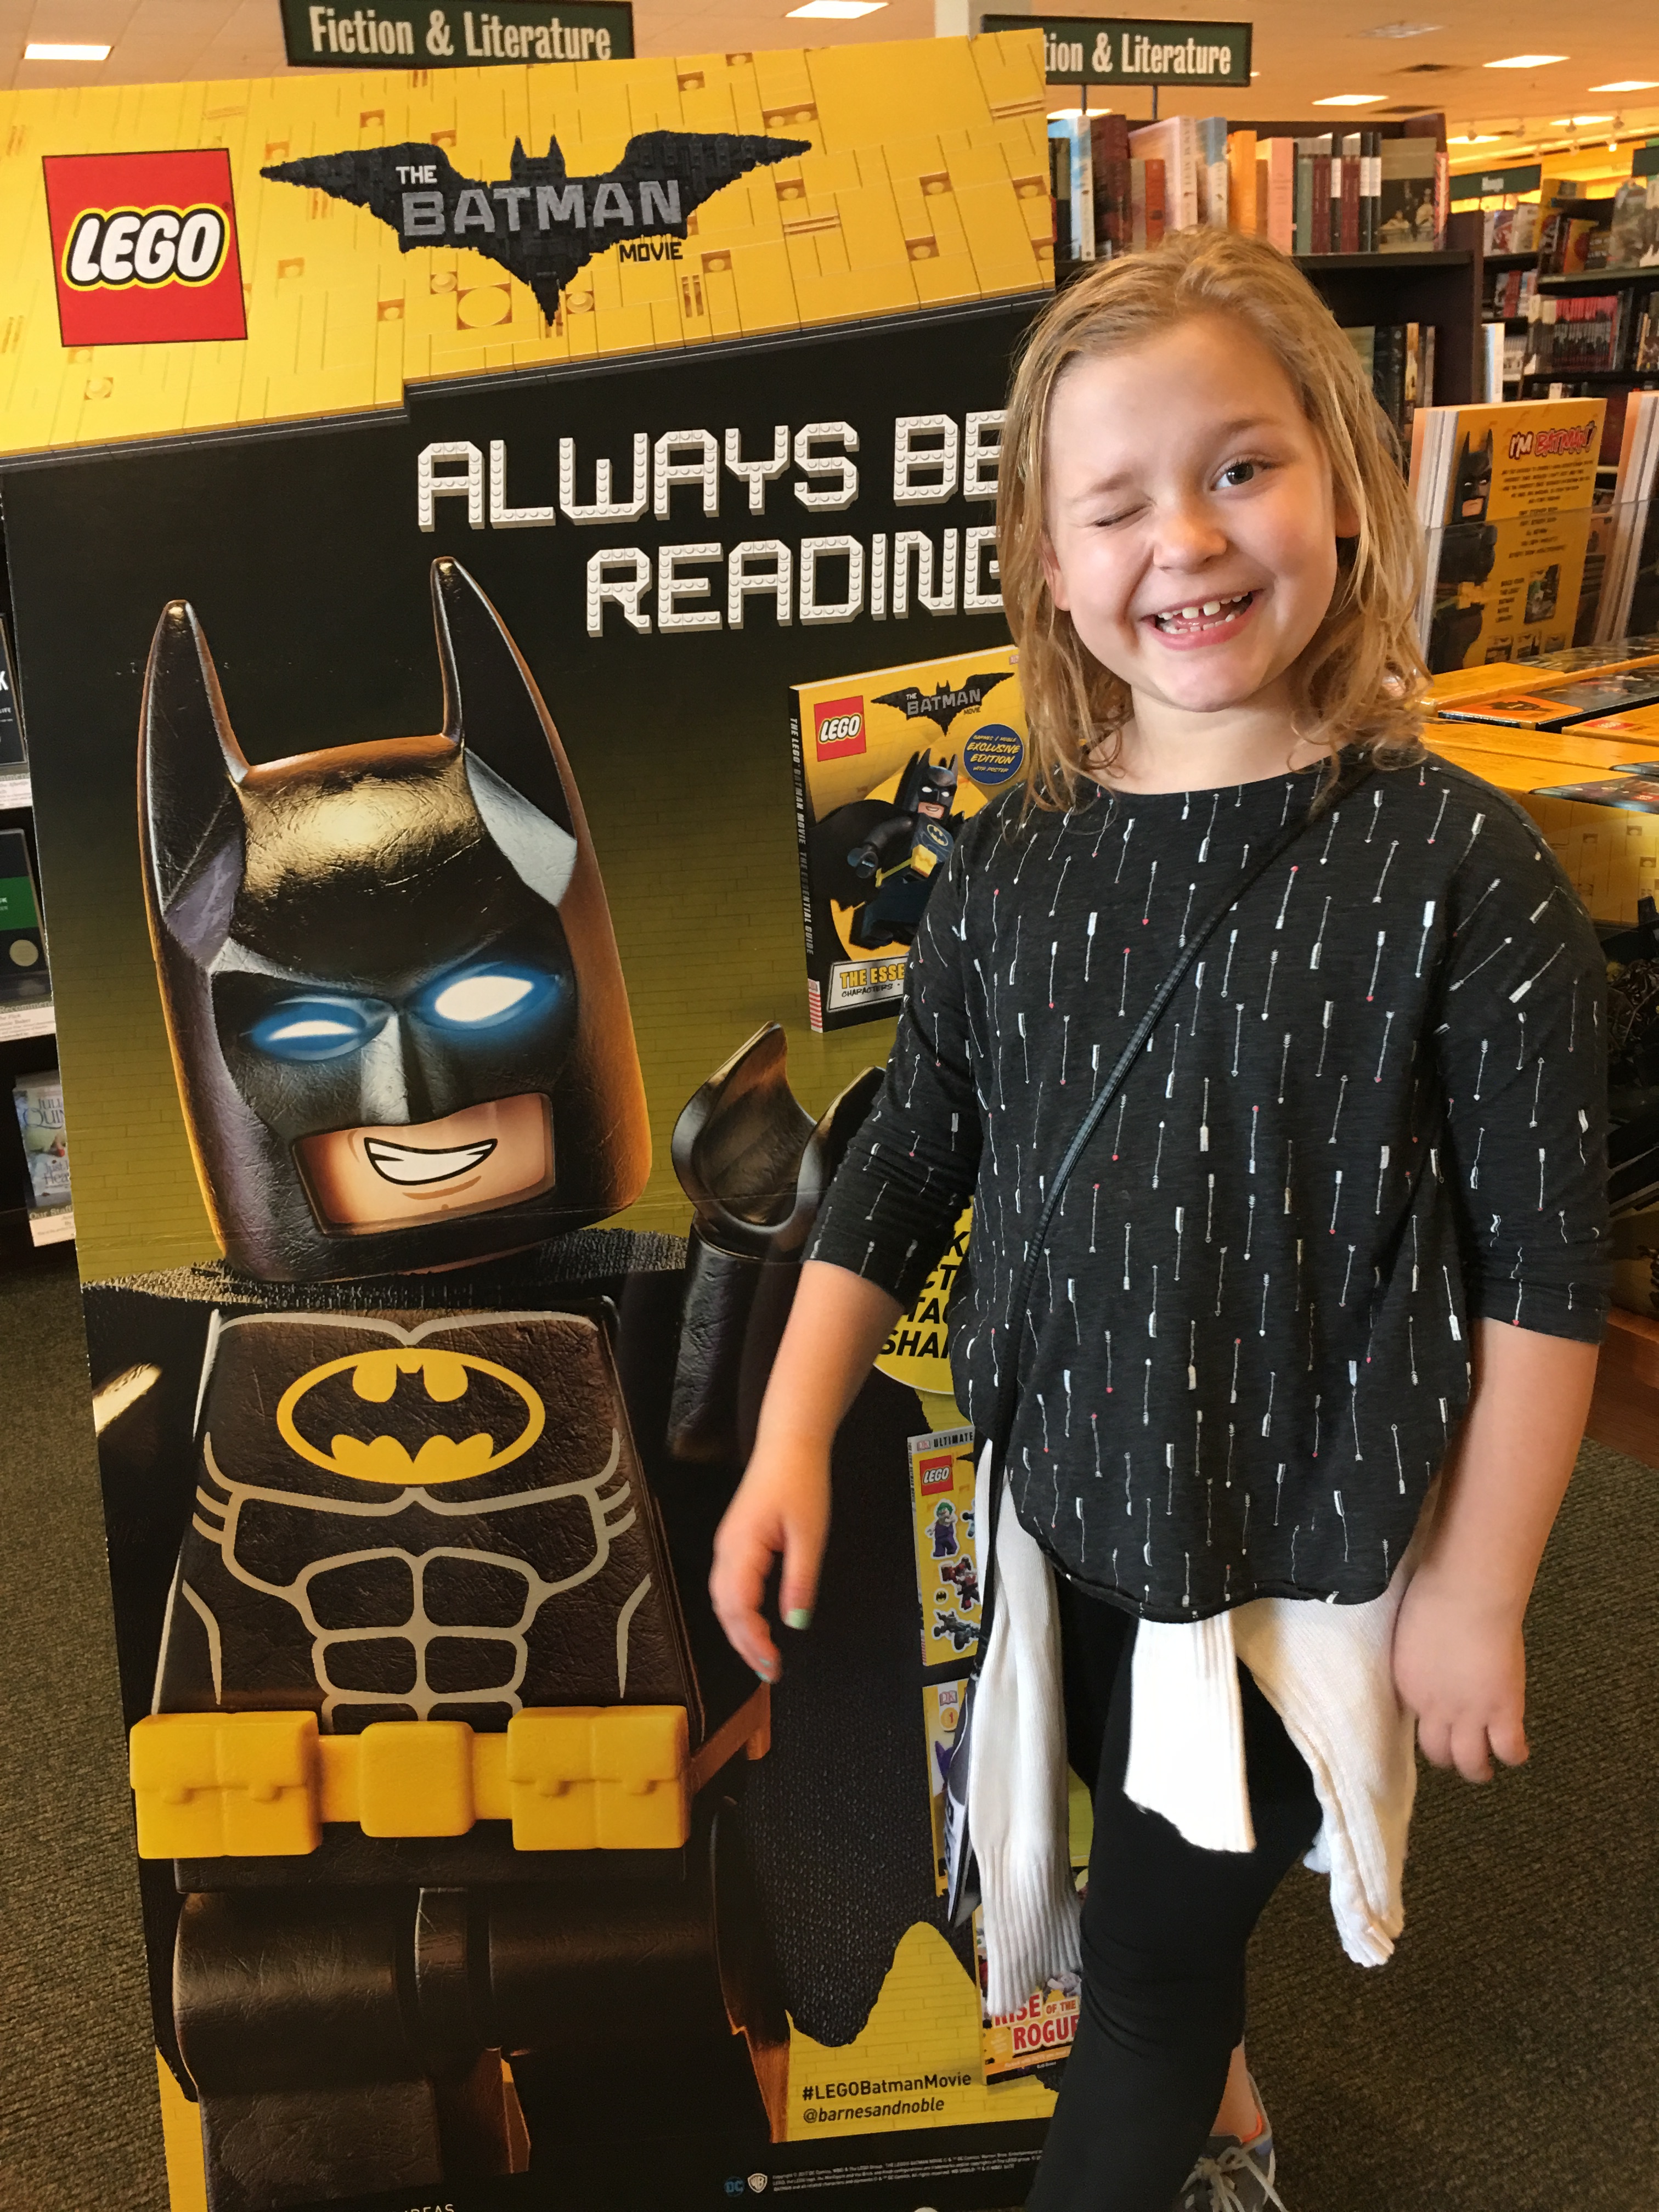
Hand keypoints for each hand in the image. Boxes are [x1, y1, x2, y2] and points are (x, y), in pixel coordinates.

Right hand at [709, 1433, 830, 1682]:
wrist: (788, 1445)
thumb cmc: (802, 1484)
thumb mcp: (810, 1535)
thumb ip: (800, 1580)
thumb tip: (795, 1623)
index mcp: (742, 1548)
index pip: (739, 1607)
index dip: (753, 1642)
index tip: (773, 1667)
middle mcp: (726, 1550)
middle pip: (725, 1609)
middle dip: (744, 1645)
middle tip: (770, 1673)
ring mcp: (726, 1546)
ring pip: (722, 1600)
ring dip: (739, 1632)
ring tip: (762, 1657)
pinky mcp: (734, 1543)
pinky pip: (727, 1587)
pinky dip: (738, 1613)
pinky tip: (754, 1624)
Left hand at [1392, 1568, 1529, 1783]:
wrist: (1467, 1594)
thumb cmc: (1435, 1596)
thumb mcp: (1412, 1635)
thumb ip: (1419, 1660)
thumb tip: (1430, 1663)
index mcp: (1408, 1685)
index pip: (1414, 1722)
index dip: (1427, 1726)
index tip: (1437, 1724)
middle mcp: (1434, 1708)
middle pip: (1437, 1752)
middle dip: (1447, 1759)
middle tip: (1458, 1758)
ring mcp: (1469, 1713)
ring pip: (1471, 1762)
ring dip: (1478, 1769)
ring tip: (1484, 1769)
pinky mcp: (1502, 1709)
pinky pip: (1508, 1747)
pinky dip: (1513, 1755)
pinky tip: (1516, 1753)